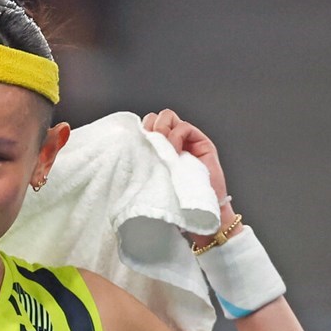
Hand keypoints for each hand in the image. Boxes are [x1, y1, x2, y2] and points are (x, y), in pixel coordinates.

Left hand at [142, 109, 237, 244]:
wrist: (196, 213)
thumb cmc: (172, 200)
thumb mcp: (151, 176)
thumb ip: (145, 160)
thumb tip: (129, 145)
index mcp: (157, 150)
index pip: (145, 126)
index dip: (140, 129)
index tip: (136, 141)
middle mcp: (171, 143)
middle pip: (155, 118)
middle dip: (149, 126)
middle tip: (149, 142)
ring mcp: (187, 141)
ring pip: (168, 117)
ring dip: (162, 128)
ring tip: (162, 146)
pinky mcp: (201, 143)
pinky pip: (184, 126)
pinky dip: (176, 134)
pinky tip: (173, 149)